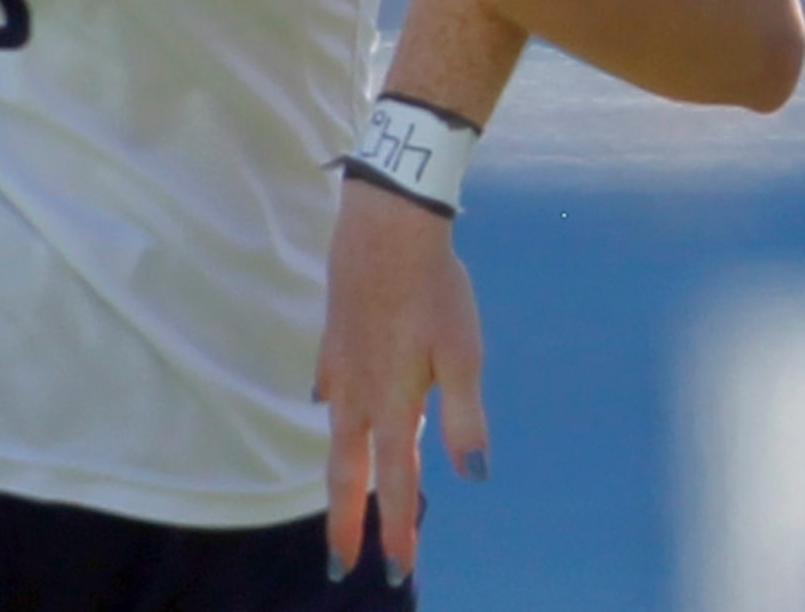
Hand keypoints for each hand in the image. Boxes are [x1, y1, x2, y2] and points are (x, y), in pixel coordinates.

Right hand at [318, 177, 490, 584]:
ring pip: (335, 439)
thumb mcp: (464, 355)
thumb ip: (466, 420)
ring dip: (339, 480)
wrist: (386, 231)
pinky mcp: (333, 344)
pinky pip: (329, 398)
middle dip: (345, 525)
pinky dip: (334, 423)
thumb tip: (474, 476)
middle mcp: (357, 398)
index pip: (394, 486)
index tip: (391, 573)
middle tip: (340, 568)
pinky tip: (331, 415)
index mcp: (393, 407)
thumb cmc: (435, 291)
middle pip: (347, 476)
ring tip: (342, 504)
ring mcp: (339, 370)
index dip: (395, 532)